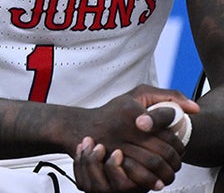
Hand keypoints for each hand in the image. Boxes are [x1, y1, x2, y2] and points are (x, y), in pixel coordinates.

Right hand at [72, 86, 190, 191]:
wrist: (82, 128)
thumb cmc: (115, 111)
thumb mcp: (138, 95)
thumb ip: (168, 97)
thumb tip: (193, 109)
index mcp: (131, 110)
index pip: (165, 125)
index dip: (177, 137)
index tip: (178, 143)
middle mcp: (123, 128)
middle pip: (162, 149)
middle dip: (176, 159)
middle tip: (177, 162)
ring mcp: (116, 146)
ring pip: (153, 163)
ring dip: (167, 172)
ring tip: (169, 172)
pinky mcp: (111, 161)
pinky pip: (137, 175)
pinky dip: (150, 180)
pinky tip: (155, 180)